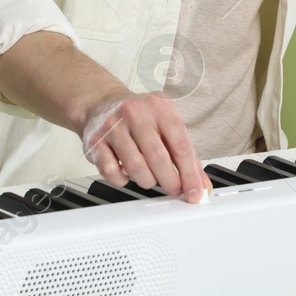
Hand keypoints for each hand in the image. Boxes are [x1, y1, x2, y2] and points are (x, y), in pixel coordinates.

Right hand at [79, 90, 212, 203]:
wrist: (101, 103)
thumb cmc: (139, 117)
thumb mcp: (166, 125)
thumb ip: (185, 155)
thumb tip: (200, 185)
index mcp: (160, 108)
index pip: (180, 145)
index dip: (190, 173)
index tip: (195, 192)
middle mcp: (136, 113)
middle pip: (158, 156)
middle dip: (170, 181)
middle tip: (174, 189)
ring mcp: (113, 126)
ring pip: (135, 166)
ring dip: (147, 180)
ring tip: (150, 178)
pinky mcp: (95, 140)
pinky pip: (111, 171)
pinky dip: (122, 180)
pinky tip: (127, 174)